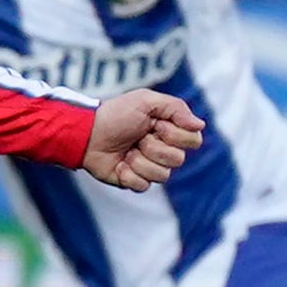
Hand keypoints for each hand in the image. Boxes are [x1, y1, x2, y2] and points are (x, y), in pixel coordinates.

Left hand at [83, 88, 204, 191]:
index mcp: (170, 130)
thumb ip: (176, 108)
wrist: (87, 133)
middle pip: (178, 159)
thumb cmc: (116, 114)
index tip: (155, 124)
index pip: (194, 140)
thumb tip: (200, 125)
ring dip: (140, 161)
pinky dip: (128, 174)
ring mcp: (149, 167)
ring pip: (162, 175)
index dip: (175, 134)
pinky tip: (119, 164)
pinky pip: (144, 186)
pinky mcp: (135, 181)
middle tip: (137, 137)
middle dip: (154, 147)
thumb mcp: (146, 101)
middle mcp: (163, 150)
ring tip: (126, 151)